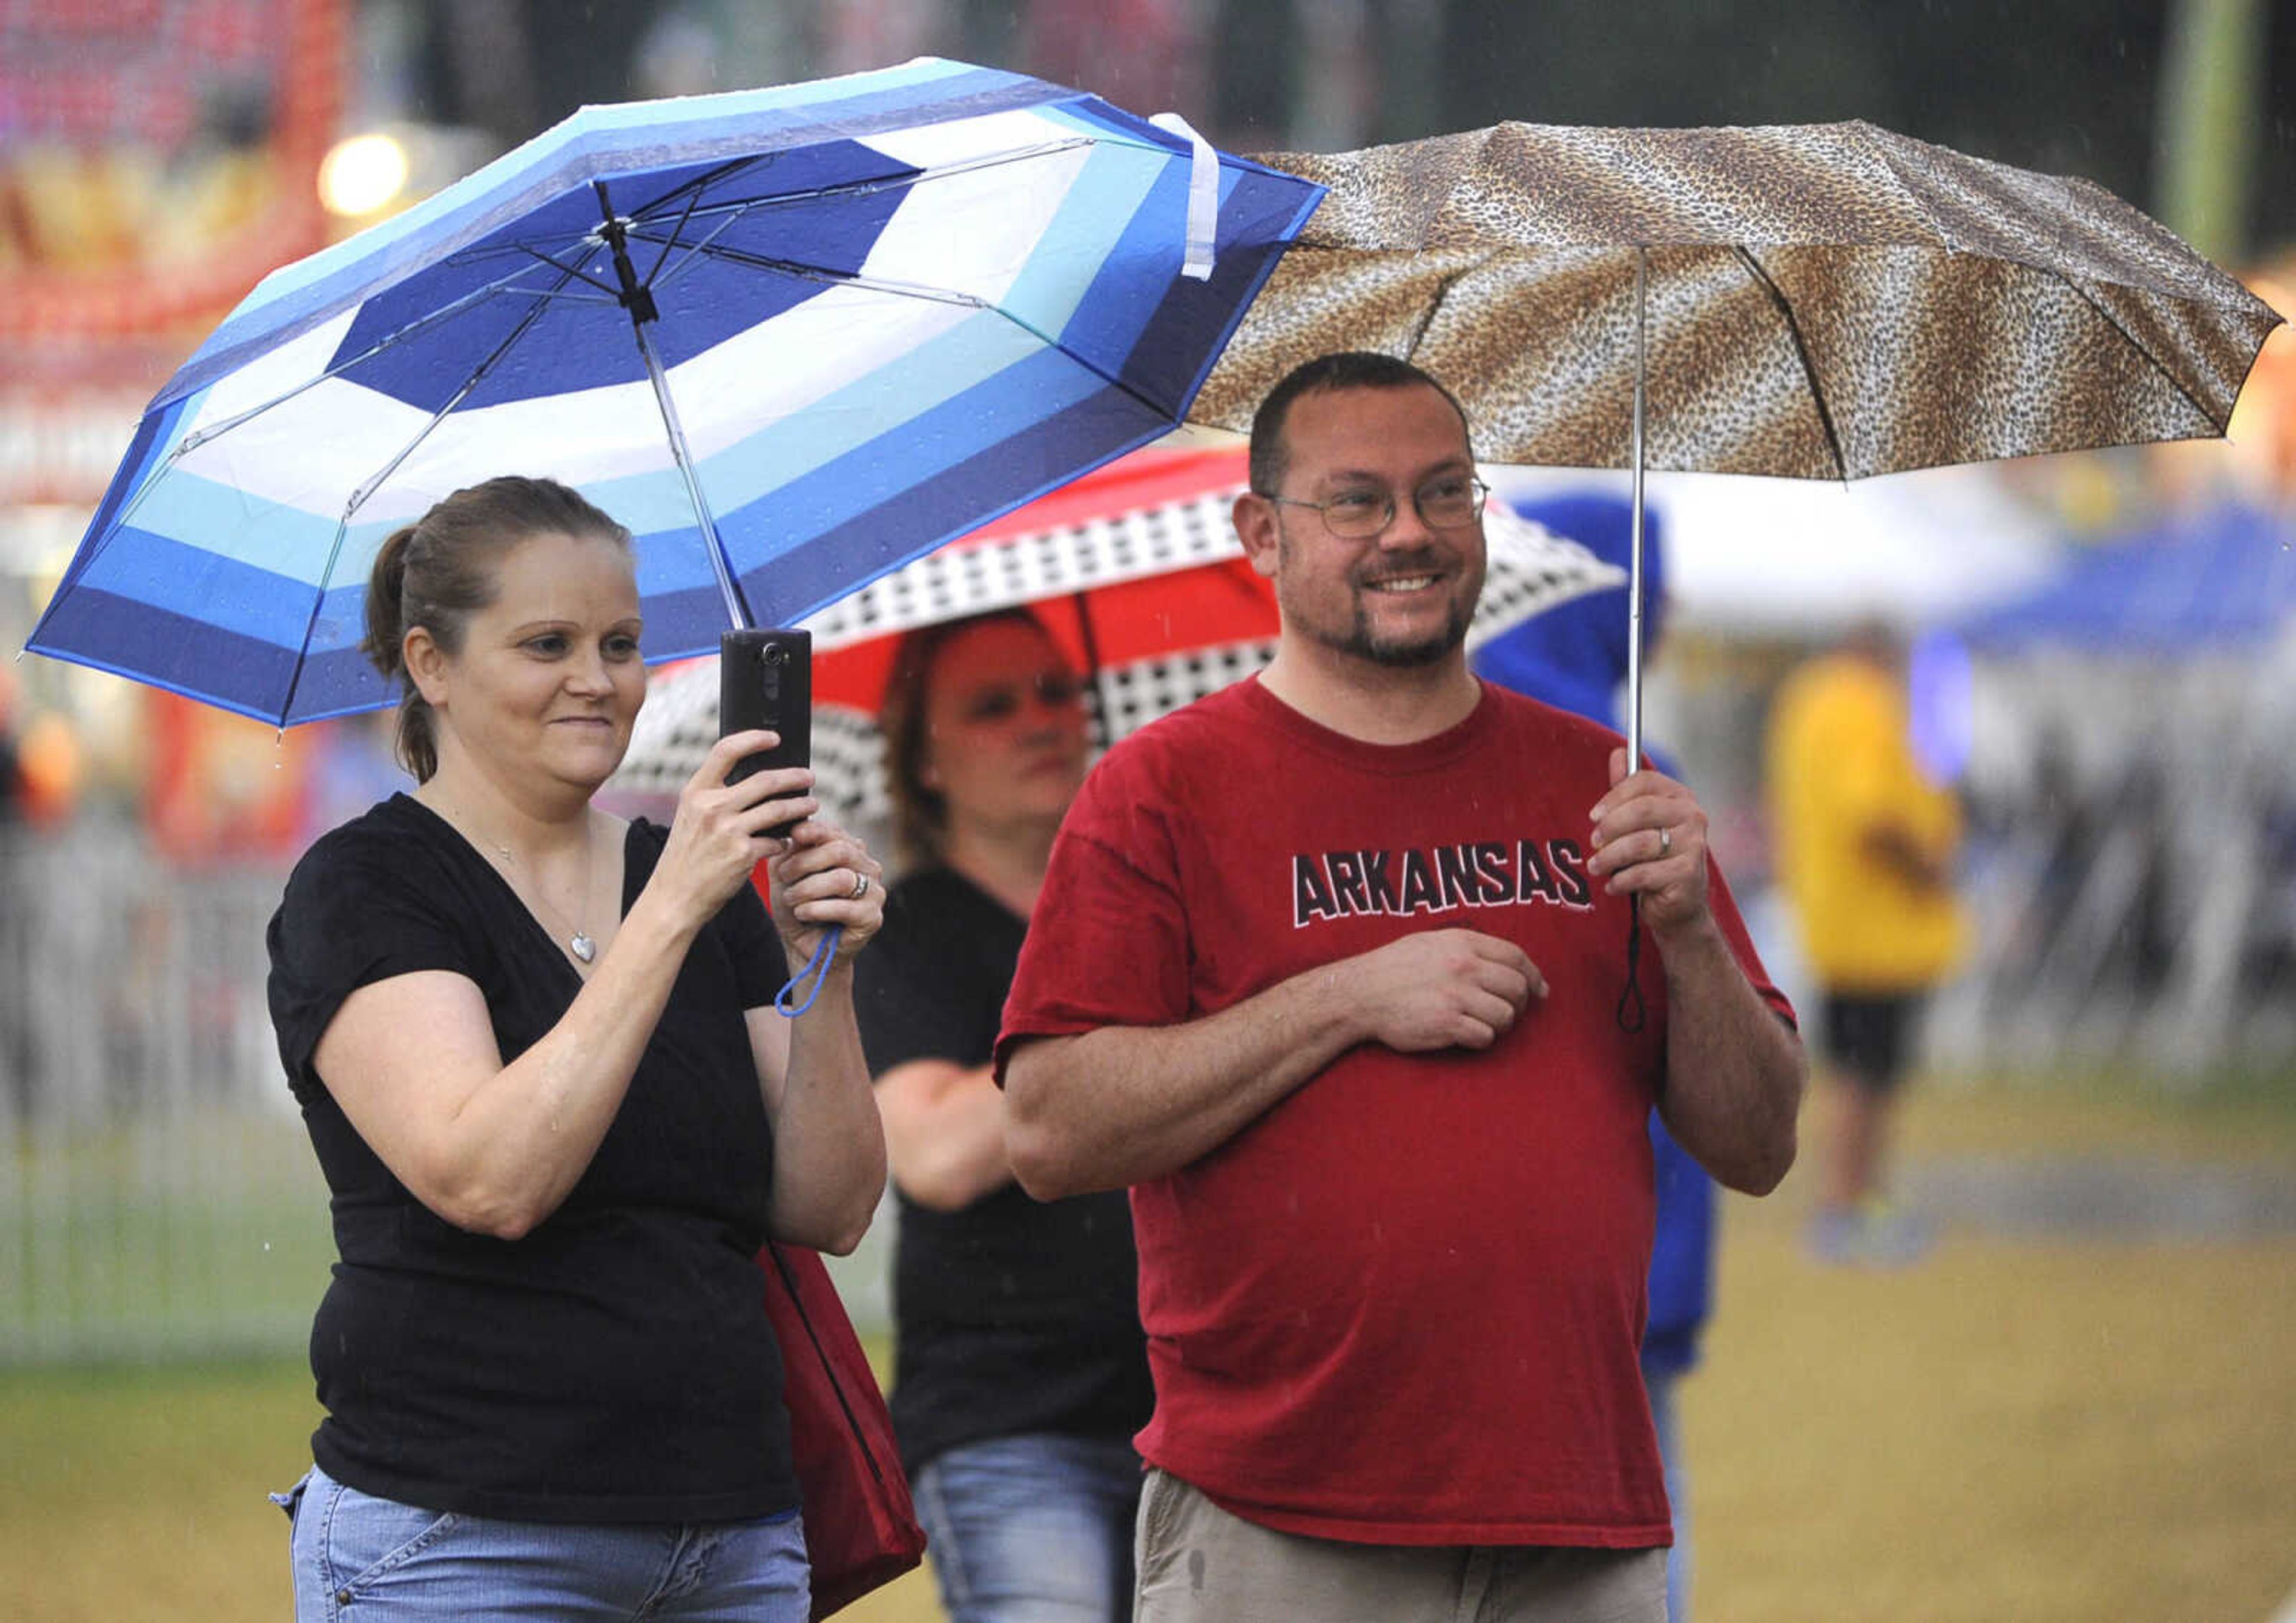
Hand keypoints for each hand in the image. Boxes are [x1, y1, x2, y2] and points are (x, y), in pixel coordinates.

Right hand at [652, 730, 817, 924]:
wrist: (674, 897)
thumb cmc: (686, 857)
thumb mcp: (691, 817)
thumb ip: (715, 797)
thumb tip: (758, 780)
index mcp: (696, 792)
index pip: (726, 751)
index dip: (753, 739)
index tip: (774, 738)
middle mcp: (711, 807)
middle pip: (765, 780)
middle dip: (794, 777)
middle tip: (809, 777)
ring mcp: (728, 831)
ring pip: (779, 809)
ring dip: (801, 807)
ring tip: (812, 806)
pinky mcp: (743, 854)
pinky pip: (776, 841)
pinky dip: (785, 841)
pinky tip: (787, 842)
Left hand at [766, 818, 883, 969]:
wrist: (804, 946)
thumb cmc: (797, 907)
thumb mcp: (786, 875)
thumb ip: (790, 852)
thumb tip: (795, 829)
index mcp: (850, 852)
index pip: (836, 832)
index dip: (815, 830)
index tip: (794, 834)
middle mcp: (868, 868)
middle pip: (841, 850)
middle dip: (806, 861)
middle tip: (783, 875)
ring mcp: (874, 892)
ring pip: (842, 879)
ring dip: (808, 889)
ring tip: (791, 899)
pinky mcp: (872, 917)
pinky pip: (844, 907)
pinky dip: (816, 909)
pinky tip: (802, 914)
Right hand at [1344, 929, 1544, 1052]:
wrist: (1360, 993)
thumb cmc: (1394, 968)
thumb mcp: (1431, 942)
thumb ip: (1468, 948)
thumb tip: (1504, 962)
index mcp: (1462, 943)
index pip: (1516, 957)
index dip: (1534, 976)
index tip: (1540, 991)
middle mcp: (1464, 967)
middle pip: (1517, 988)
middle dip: (1519, 1004)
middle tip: (1507, 1012)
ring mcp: (1456, 996)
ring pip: (1506, 1016)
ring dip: (1499, 1024)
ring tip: (1481, 1023)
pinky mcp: (1447, 1024)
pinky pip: (1484, 1037)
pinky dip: (1481, 1039)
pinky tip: (1465, 1035)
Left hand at [1587, 747, 1710, 935]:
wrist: (1678, 906)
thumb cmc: (1654, 859)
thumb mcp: (1638, 823)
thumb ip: (1627, 790)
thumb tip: (1618, 753)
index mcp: (1680, 797)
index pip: (1645, 781)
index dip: (1614, 796)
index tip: (1593, 816)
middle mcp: (1693, 816)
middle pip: (1642, 809)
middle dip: (1610, 827)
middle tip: (1592, 843)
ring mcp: (1694, 845)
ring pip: (1639, 844)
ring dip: (1609, 858)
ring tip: (1596, 867)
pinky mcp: (1688, 874)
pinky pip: (1643, 873)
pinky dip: (1621, 881)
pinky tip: (1613, 886)